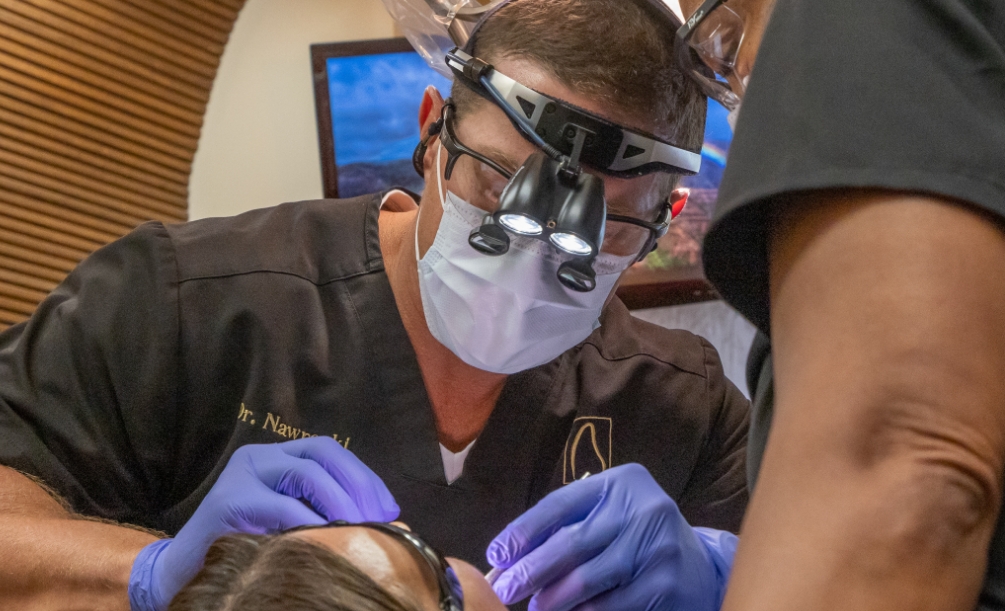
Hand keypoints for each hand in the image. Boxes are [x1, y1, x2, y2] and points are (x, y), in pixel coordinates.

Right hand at [129, 437, 398, 609]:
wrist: (184, 574)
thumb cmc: (247, 550)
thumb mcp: (290, 522)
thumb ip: (325, 510)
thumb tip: (385, 520)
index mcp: (277, 457)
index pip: (330, 451)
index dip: (364, 476)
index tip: (389, 509)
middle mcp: (259, 457)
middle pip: (322, 453)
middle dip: (358, 485)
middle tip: (380, 520)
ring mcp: (241, 475)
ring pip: (306, 474)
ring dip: (340, 503)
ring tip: (359, 529)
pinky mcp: (228, 501)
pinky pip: (281, 507)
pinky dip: (311, 522)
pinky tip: (328, 538)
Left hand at [486, 463, 736, 610]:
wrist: (700, 567)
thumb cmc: (636, 536)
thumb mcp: (608, 515)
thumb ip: (566, 527)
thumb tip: (507, 559)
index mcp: (620, 483)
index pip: (560, 504)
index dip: (523, 531)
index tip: (496, 555)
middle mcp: (642, 508)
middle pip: (571, 542)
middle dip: (530, 570)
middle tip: (504, 589)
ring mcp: (658, 546)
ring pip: (589, 578)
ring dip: (553, 598)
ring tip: (533, 608)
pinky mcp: (666, 584)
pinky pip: (612, 605)